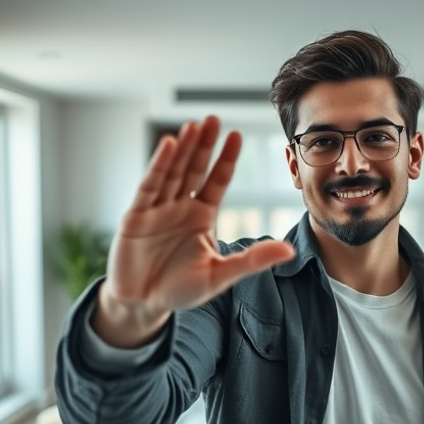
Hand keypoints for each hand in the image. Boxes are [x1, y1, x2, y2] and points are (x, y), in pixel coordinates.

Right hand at [93, 116, 295, 346]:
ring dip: (183, 149)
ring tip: (194, 125)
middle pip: (194, 169)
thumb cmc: (179, 290)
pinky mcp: (135, 216)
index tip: (236, 135)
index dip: (226, 159)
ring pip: (173, 172)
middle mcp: (180, 206)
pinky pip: (149, 186)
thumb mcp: (221, 276)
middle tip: (214, 118)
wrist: (142, 306)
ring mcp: (156, 209)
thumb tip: (288, 251)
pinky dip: (158, 166)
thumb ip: (252, 260)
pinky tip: (169, 145)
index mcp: (201, 216)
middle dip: (204, 145)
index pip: (216, 180)